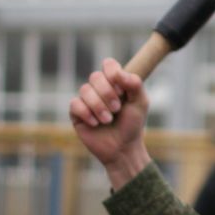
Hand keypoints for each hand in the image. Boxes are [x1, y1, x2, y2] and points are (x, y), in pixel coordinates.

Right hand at [70, 59, 151, 188]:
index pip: (108, 64)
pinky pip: (75, 104)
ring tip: (108, 120)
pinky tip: (95, 124)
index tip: (122, 91)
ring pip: (84, 90)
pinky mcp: (77, 113)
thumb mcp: (140, 103)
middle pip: (95, 76)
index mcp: (114, 82)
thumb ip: (134, 84)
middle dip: (107, 93)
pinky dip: (87, 114)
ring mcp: (86, 100)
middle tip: (117, 109)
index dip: (113, 74)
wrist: (123, 149)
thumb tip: (118, 73)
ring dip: (99, 106)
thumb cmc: (132, 125)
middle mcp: (99, 88)